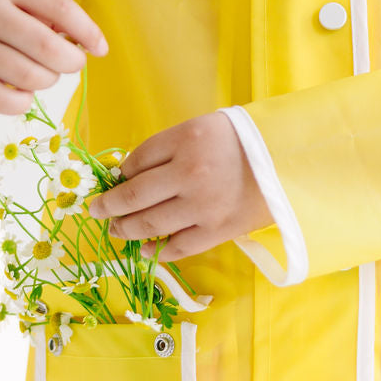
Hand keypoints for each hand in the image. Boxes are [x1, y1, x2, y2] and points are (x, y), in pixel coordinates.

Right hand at [0, 0, 108, 114]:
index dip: (87, 29)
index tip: (100, 47)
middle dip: (70, 62)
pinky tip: (23, 92)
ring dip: (47, 81)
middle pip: (46, 47)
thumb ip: (46, 12)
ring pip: (30, 77)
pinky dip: (23, 102)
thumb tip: (86, 41)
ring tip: (42, 74)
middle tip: (71, 63)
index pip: (58, 5)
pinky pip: (6, 101)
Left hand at [86, 111, 274, 262]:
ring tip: (115, 230)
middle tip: (94, 211)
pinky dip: (157, 251)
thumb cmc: (239, 142)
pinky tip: (145, 250)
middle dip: (109, 206)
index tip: (113, 181)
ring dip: (126, 230)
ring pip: (150, 225)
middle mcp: (190, 173)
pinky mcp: (216, 232)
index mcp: (186, 140)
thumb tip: (128, 173)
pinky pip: (178, 247)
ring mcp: (202, 206)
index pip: (137, 160)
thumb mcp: (199, 129)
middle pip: (135, 196)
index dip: (120, 173)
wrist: (286, 163)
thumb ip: (165, 148)